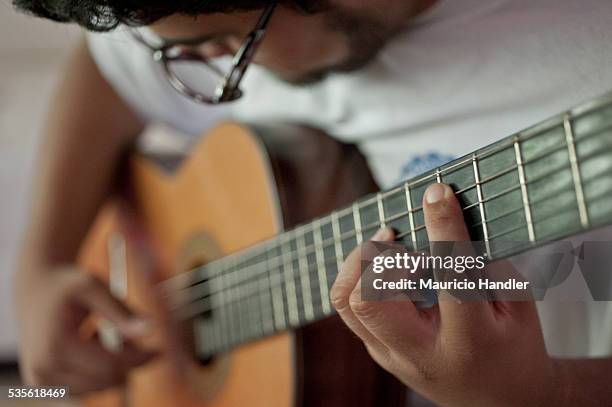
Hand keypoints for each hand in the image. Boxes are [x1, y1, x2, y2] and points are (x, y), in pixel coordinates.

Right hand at [15, 266, 156, 393]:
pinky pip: (86, 387)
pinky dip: (97, 369)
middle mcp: (43, 369)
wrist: (35, 288)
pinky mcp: (44, 385)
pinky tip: (90, 342)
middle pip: (106, 380)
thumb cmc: (68, 284)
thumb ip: (122, 312)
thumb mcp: (95, 288)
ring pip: (98, 387)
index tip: (160, 350)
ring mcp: (41, 381)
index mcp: (56, 345)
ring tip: (99, 332)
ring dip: (112, 364)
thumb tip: (151, 329)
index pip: (110, 366)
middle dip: (128, 362)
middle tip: (133, 335)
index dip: (140, 359)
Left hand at [331, 183, 562, 406]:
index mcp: (469, 344)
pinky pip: (349, 307)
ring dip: (360, 263)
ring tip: (391, 247)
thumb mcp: (518, 304)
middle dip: (378, 256)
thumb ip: (485, 263)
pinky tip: (387, 266)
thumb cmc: (514, 347)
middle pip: (368, 299)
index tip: (438, 193)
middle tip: (402, 241)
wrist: (500, 400)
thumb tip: (445, 216)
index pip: (450, 279)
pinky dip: (361, 276)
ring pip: (345, 302)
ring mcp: (391, 357)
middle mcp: (420, 355)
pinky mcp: (377, 351)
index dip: (443, 229)